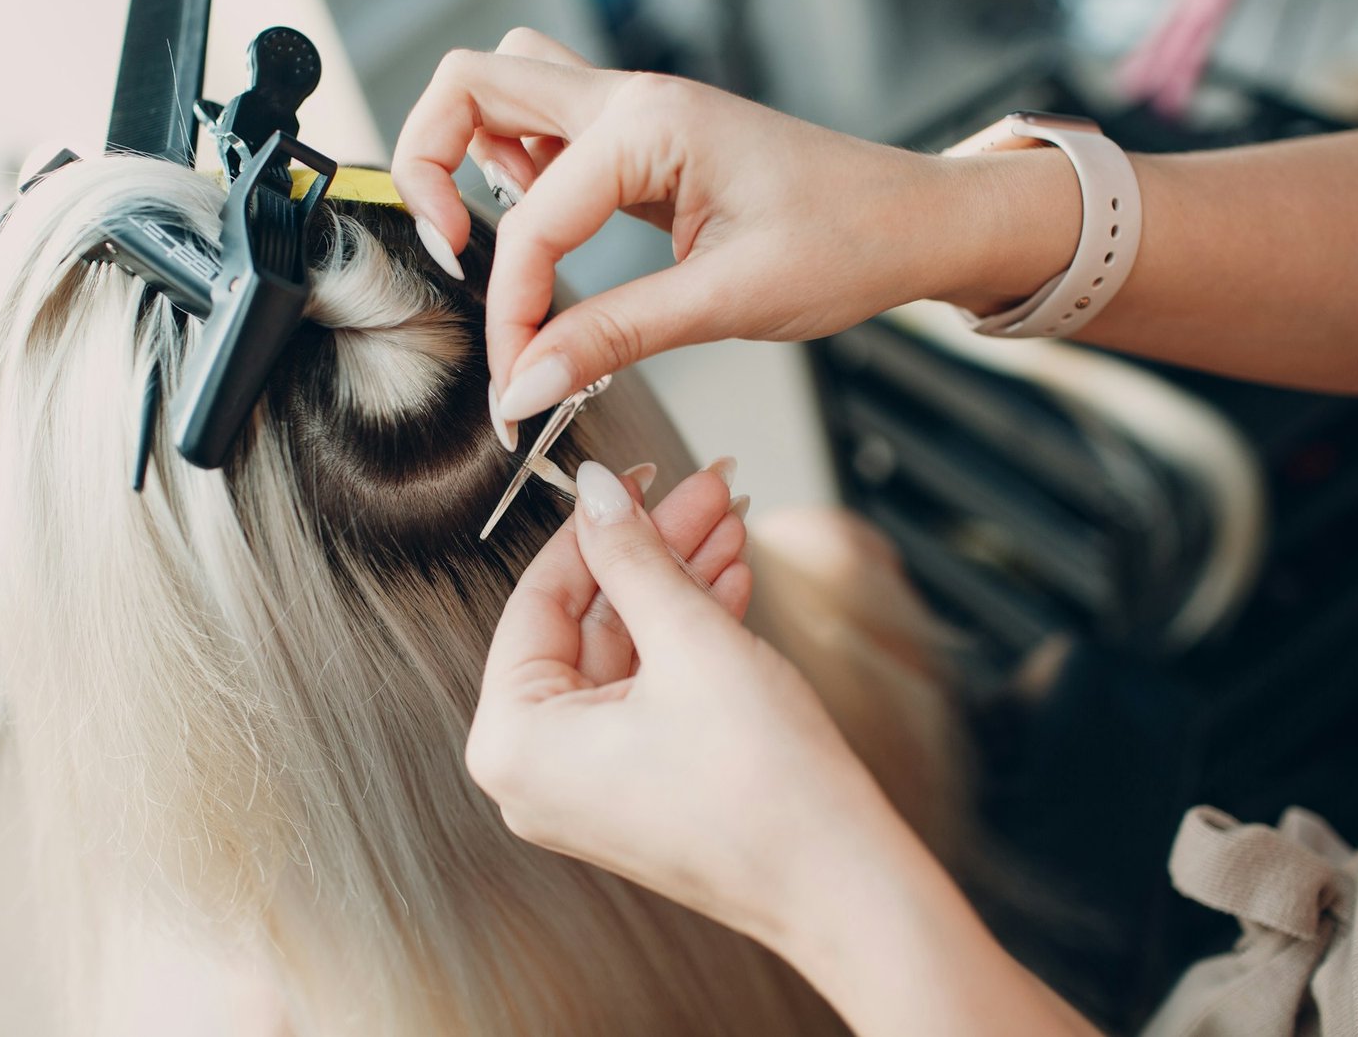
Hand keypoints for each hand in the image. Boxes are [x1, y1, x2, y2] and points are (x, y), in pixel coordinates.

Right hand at [392, 30, 1063, 426]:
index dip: (508, 312)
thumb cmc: (849, 241)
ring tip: (492, 237)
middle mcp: (634, 101)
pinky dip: (521, 168)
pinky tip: (547, 229)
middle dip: (427, 163)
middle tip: (448, 253)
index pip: (530, 222)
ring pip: (508, 90)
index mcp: (651, 127)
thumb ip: (613, 337)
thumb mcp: (727, 302)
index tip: (516, 384)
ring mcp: (638, 113)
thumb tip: (526, 382)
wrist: (918, 222)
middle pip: (475, 85)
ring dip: (473, 153)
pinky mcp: (648, 142)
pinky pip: (552, 130)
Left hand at [467, 461, 889, 943]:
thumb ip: (633, 555)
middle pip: (589, 622)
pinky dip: (688, 637)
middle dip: (654, 550)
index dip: (595, 526)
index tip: (633, 475)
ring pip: (627, 651)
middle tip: (702, 492)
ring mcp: (588, 784)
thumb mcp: (688, 641)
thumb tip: (598, 491)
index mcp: (514, 744)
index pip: (539, 600)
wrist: (843, 882)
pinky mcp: (638, 785)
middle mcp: (536, 773)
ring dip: (679, 584)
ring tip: (727, 523)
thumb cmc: (763, 789)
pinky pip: (649, 691)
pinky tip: (729, 581)